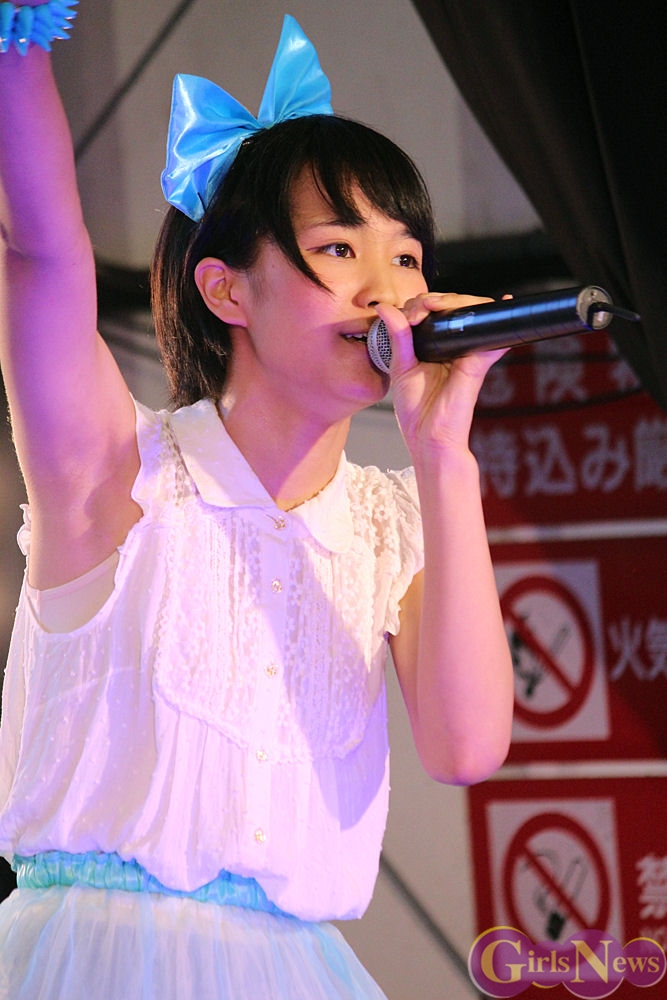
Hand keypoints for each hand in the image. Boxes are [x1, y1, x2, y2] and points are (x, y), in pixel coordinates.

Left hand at [374, 292, 507, 456]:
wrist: (428, 438)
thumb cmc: (417, 410)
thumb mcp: (400, 366)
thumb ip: (397, 336)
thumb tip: (385, 308)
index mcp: (436, 346)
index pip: (433, 311)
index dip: (419, 304)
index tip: (404, 315)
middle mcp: (456, 346)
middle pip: (453, 306)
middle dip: (433, 299)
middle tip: (416, 312)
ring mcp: (469, 353)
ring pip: (471, 312)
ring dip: (452, 300)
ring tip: (431, 306)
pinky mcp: (478, 364)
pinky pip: (490, 337)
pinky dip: (486, 317)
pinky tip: (479, 308)